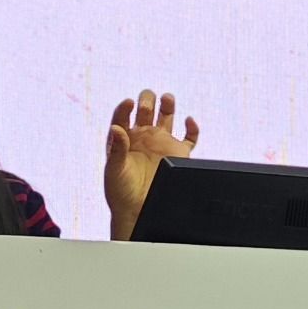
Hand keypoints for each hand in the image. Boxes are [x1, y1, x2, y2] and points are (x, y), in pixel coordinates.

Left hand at [102, 88, 199, 240]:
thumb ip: (116, 148)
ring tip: (167, 98)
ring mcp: (161, 143)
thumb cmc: (121, 191)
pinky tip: (189, 120)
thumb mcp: (114, 170)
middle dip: (147, 101)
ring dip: (167, 104)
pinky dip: (193, 128)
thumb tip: (116, 127)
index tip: (129, 102)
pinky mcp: (178, 154)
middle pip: (146, 110)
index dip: (125, 107)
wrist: (138, 210)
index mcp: (124, 138)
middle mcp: (143, 136)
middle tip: (147, 103)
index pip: (123, 115)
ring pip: (167, 116)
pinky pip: (189, 137)